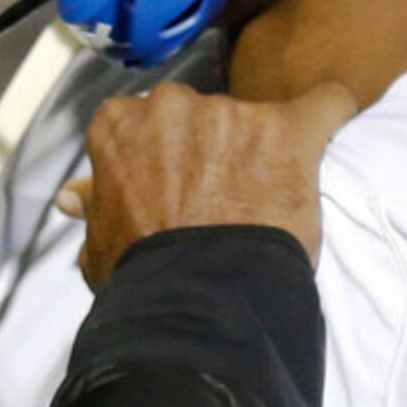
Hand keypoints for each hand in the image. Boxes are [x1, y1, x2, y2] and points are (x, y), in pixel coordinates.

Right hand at [59, 82, 358, 285]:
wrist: (199, 301)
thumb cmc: (143, 276)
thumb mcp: (101, 244)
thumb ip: (93, 208)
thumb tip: (72, 197)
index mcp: (120, 124)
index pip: (143, 123)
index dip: (161, 155)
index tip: (174, 187)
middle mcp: (172, 105)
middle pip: (198, 114)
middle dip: (209, 147)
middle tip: (219, 197)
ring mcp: (232, 113)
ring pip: (253, 118)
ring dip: (260, 149)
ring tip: (267, 199)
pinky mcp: (288, 129)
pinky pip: (325, 104)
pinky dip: (330, 113)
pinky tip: (334, 122)